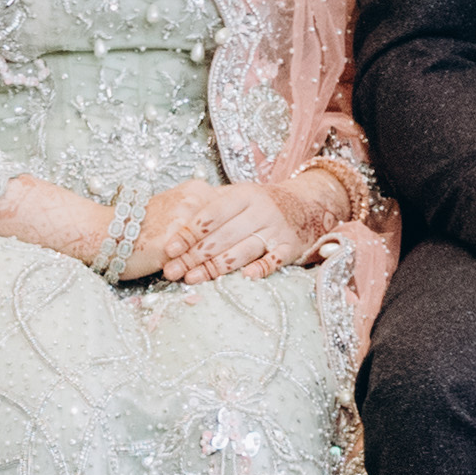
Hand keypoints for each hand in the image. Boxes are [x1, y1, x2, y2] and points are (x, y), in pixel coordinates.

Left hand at [131, 180, 301, 285]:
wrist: (305, 204)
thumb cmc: (259, 203)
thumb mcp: (237, 195)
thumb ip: (210, 205)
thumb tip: (172, 222)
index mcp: (243, 195)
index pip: (211, 215)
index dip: (189, 232)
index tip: (170, 248)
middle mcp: (260, 210)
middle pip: (223, 236)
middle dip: (194, 256)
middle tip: (172, 271)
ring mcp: (276, 230)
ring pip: (243, 250)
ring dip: (215, 267)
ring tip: (191, 279)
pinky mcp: (291, 247)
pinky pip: (275, 260)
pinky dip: (262, 268)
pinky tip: (246, 277)